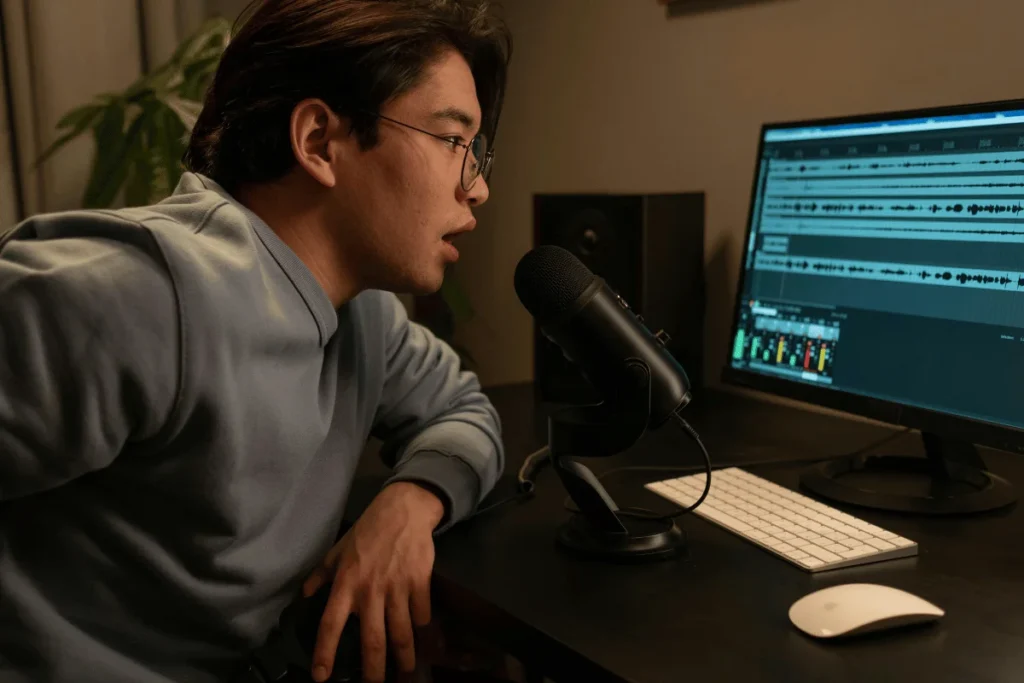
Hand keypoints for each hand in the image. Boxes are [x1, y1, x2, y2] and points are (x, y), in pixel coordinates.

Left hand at [302, 481, 444, 681]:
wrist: (403, 510)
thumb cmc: (367, 531)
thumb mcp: (337, 551)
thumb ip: (320, 575)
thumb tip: (304, 595)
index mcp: (346, 584)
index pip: (330, 624)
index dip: (324, 652)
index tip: (321, 676)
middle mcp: (370, 590)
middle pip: (372, 639)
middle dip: (373, 669)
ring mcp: (397, 587)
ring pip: (401, 632)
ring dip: (404, 656)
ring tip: (405, 671)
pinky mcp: (420, 582)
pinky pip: (421, 613)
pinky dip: (421, 626)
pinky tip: (420, 634)